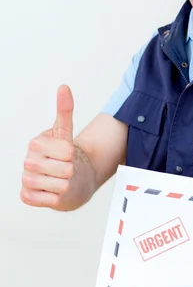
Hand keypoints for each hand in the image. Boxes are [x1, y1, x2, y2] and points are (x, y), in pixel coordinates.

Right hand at [21, 85, 74, 208]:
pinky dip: (57, 197)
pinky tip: (53, 191)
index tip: (66, 153)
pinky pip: (51, 200)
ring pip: (61, 186)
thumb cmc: (64, 154)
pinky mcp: (27, 197)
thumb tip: (63, 87)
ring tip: (60, 179)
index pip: (67, 151)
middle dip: (71, 170)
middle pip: (66, 170)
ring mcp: (26, 179)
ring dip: (66, 184)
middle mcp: (28, 161)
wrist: (62, 178)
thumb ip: (65, 110)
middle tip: (64, 168)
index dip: (72, 154)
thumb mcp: (65, 132)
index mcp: (36, 143)